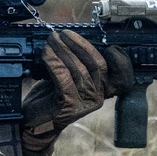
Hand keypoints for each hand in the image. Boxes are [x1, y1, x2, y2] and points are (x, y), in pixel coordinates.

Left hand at [21, 30, 132, 155]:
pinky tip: (46, 52)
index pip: (121, 75)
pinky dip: (53, 61)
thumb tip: (75, 38)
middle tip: (63, 33)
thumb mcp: (69, 77)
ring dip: (62, 49)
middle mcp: (98, 98)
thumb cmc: (51, 96)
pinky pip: (62, 76)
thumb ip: (78, 62)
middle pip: (97, 64)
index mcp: (104, 91)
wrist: (35, 122)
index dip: (120, 60)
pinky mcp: (68, 105)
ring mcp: (84, 103)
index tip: (108, 45)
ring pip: (78, 68)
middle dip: (79, 44)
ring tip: (51, 39)